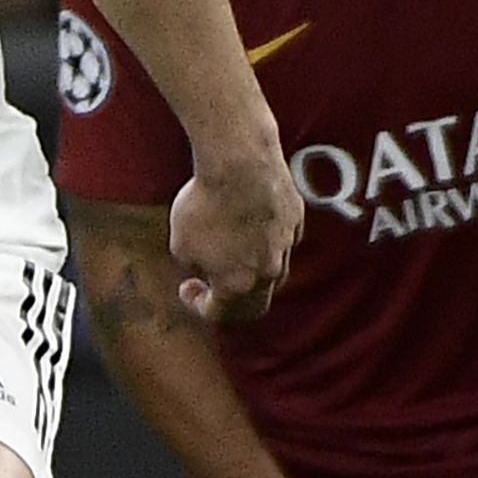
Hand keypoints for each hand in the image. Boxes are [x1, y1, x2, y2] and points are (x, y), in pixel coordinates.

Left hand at [170, 156, 300, 323]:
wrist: (239, 163)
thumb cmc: (204, 204)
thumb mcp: (181, 245)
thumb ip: (196, 267)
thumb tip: (206, 270)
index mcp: (238, 285)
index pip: (220, 314)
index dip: (199, 306)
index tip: (187, 288)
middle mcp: (269, 272)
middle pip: (255, 303)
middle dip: (233, 300)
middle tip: (214, 285)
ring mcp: (287, 246)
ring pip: (272, 271)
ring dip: (250, 269)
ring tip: (227, 249)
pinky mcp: (296, 219)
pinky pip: (281, 240)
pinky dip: (264, 240)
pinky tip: (246, 221)